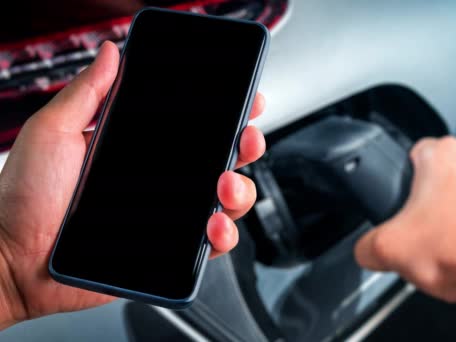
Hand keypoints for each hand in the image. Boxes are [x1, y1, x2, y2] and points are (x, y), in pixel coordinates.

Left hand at [0, 42, 264, 326]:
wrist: (13, 259)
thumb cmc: (24, 198)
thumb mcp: (54, 132)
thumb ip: (87, 93)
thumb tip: (111, 53)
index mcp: (140, 149)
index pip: (194, 126)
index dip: (227, 112)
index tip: (246, 101)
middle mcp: (161, 180)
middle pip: (223, 159)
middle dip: (247, 145)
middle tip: (245, 139)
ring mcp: (169, 215)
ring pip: (227, 200)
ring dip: (240, 190)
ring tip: (224, 186)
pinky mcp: (171, 251)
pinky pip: (212, 243)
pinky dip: (223, 234)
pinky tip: (213, 225)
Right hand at [355, 137, 455, 305]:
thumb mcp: (390, 250)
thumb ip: (365, 246)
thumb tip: (364, 250)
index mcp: (442, 154)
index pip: (408, 156)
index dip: (399, 187)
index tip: (401, 209)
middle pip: (437, 179)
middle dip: (428, 206)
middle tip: (424, 234)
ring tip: (450, 248)